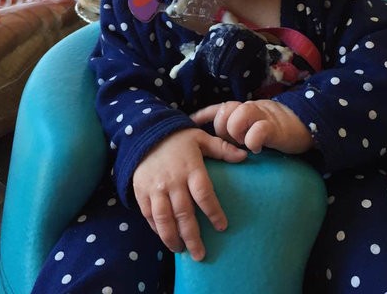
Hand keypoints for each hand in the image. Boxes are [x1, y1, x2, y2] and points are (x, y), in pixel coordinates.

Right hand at [132, 128, 246, 260]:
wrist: (146, 133)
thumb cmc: (179, 138)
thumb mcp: (201, 138)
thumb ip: (222, 148)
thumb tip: (245, 155)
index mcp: (190, 168)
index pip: (204, 194)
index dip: (213, 212)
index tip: (222, 227)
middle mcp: (172, 180)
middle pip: (183, 213)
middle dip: (192, 236)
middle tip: (201, 254)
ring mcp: (155, 187)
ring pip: (163, 218)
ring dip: (172, 237)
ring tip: (181, 251)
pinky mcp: (141, 191)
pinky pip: (148, 214)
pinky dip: (156, 228)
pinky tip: (165, 237)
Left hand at [190, 100, 312, 154]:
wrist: (303, 125)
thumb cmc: (273, 130)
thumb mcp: (251, 126)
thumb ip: (234, 128)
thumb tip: (211, 138)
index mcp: (241, 109)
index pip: (217, 109)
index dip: (203, 116)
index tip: (191, 124)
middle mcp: (249, 109)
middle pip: (223, 113)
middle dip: (222, 130)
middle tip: (234, 143)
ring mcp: (261, 116)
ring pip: (237, 117)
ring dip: (237, 133)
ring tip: (245, 144)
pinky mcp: (274, 127)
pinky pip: (257, 131)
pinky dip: (253, 141)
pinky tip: (256, 148)